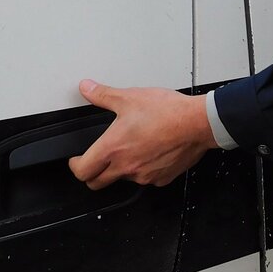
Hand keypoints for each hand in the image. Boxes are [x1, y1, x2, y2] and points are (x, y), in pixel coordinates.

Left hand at [68, 79, 217, 190]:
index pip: (82, 171)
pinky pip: (146, 179)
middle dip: (92, 173)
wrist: (197, 123)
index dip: (75, 166)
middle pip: (97, 183)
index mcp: (113, 148)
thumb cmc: (167, 112)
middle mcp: (126, 166)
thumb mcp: (129, 97)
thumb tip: (87, 88)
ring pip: (123, 179)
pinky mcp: (161, 178)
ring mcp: (144, 175)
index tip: (76, 161)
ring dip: (120, 169)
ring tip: (130, 150)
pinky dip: (144, 170)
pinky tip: (150, 153)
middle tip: (95, 161)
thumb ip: (103, 95)